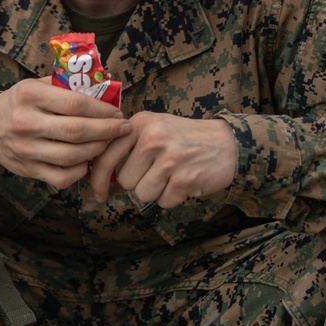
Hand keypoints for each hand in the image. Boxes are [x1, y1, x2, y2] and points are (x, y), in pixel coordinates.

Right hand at [0, 77, 129, 189]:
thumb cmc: (21, 102)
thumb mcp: (37, 85)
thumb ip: (67, 86)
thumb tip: (106, 87)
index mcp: (30, 96)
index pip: (75, 104)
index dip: (102, 110)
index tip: (117, 112)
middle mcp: (26, 123)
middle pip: (77, 132)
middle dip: (107, 131)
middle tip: (123, 128)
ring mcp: (26, 149)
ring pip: (72, 156)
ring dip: (97, 151)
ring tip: (109, 143)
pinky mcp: (27, 170)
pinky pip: (61, 177)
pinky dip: (80, 171)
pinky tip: (87, 161)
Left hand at [88, 112, 236, 207]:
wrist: (227, 143)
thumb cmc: (185, 138)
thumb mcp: (154, 127)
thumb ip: (128, 143)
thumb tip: (98, 171)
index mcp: (140, 123)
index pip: (106, 156)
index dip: (98, 179)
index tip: (98, 194)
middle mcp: (153, 138)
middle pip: (125, 182)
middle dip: (139, 183)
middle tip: (158, 171)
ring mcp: (169, 158)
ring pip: (142, 194)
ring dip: (156, 191)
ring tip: (172, 175)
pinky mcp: (184, 178)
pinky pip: (163, 202)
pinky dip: (172, 197)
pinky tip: (184, 181)